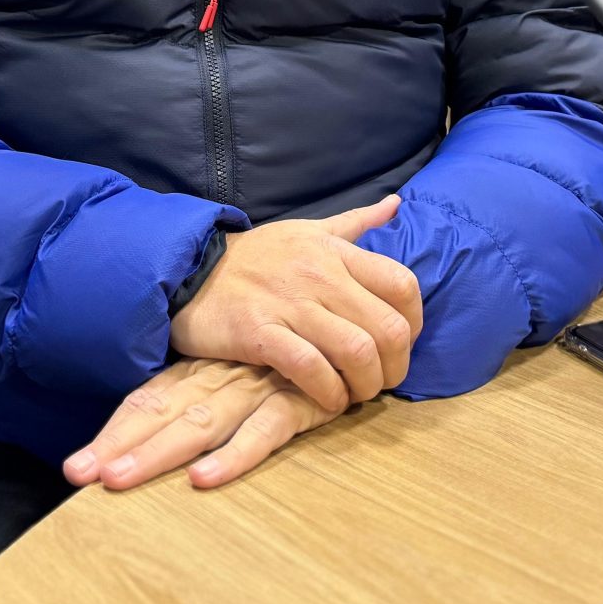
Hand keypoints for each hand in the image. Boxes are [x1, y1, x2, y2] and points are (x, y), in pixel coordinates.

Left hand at [63, 358, 342, 490]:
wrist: (350, 308)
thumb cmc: (293, 337)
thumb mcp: (243, 354)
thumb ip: (205, 377)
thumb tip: (155, 411)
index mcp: (203, 369)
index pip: (150, 401)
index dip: (113, 434)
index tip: (74, 469)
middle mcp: (220, 379)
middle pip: (161, 415)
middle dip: (120, 448)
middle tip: (78, 475)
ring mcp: (255, 389)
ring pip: (199, 425)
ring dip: (158, 454)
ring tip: (116, 479)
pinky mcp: (296, 401)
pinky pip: (264, 430)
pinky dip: (235, 454)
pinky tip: (204, 478)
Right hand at [168, 194, 421, 412]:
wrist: (188, 269)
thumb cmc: (255, 256)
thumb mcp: (307, 230)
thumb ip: (354, 223)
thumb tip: (395, 203)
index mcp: (335, 251)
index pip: (403, 285)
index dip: (414, 323)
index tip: (400, 345)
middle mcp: (320, 275)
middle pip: (389, 328)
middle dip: (395, 366)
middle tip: (380, 381)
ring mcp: (290, 304)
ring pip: (357, 352)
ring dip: (365, 385)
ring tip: (354, 394)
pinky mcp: (259, 332)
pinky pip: (311, 369)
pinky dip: (328, 393)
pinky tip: (326, 400)